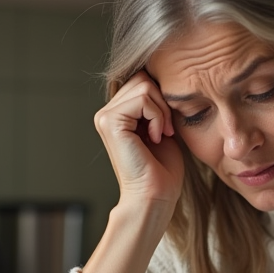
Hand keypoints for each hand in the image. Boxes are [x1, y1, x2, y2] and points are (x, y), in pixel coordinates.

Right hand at [93, 71, 184, 211]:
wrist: (155, 196)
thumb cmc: (162, 168)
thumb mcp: (162, 126)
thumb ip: (157, 103)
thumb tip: (163, 75)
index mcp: (117, 113)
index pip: (142, 80)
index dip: (162, 98)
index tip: (168, 126)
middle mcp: (106, 113)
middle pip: (142, 77)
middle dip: (163, 101)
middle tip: (167, 130)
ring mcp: (105, 116)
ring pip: (144, 85)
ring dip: (162, 110)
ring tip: (162, 134)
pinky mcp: (110, 122)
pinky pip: (143, 99)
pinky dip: (158, 116)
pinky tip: (156, 137)